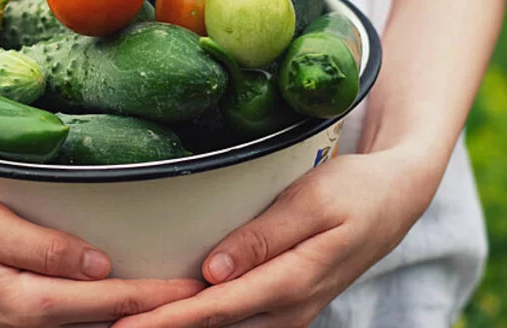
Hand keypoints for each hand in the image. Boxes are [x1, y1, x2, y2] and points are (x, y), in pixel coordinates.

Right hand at [0, 184, 203, 327]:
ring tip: (162, 303)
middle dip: (145, 315)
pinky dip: (88, 315)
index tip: (191, 290)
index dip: (150, 297)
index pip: (101, 302)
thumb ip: (41, 248)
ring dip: (120, 317)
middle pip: (96, 325)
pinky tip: (108, 302)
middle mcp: (16, 327)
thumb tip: (98, 264)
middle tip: (194, 302)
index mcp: (19, 302)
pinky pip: (54, 324)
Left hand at [113, 146, 437, 326]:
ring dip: (179, 327)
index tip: (125, 324)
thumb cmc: (354, 192)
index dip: (168, 320)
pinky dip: (204, 320)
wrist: (396, 199)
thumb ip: (264, 237)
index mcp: (294, 281)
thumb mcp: (312, 202)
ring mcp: (290, 311)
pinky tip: (173, 314)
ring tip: (130, 322)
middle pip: (214, 327)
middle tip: (110, 324)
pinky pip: (238, 320)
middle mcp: (290, 309)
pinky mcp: (286, 304)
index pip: (216, 308)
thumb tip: (214, 271)